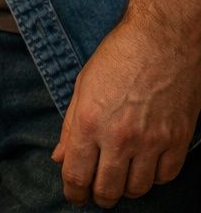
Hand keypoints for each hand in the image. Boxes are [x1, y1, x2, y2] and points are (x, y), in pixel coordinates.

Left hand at [52, 18, 200, 206]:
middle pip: (107, 189)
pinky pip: (166, 176)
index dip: (73, 193)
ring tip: (121, 180)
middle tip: (98, 194)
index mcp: (90, 123)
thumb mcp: (82, 88)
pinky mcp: (178, 140)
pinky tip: (146, 167)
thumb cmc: (117, 59)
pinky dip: (154, 178)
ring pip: (138, 188)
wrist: (161, 41)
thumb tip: (60, 158)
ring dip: (126, 189)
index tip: (74, 196)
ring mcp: (152, 141)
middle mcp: (120, 137)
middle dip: (99, 197)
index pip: (77, 175)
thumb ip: (70, 128)